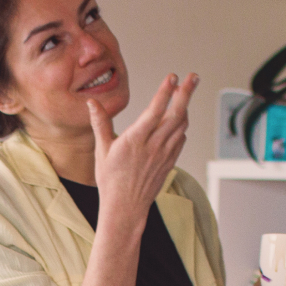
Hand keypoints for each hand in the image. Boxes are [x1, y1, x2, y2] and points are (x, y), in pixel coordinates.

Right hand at [88, 72, 198, 235]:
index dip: (166, 91)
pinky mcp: (169, 163)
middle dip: (186, 92)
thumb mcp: (102, 151)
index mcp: (135, 140)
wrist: (125, 208)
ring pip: (181, 125)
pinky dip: (182, 126)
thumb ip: (100, 124)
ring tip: (184, 94)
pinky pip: (181, 139)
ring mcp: (164, 155)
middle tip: (193, 77)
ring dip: (185, 107)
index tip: (172, 76)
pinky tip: (179, 120)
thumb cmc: (110, 181)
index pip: (155, 110)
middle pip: (176, 114)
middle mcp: (153, 146)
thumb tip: (92, 103)